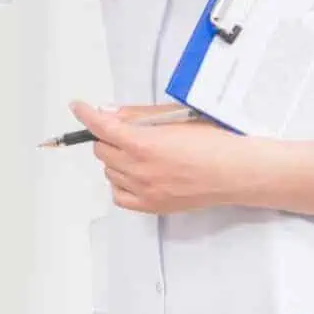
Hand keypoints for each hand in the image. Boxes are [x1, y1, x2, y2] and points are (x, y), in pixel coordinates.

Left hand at [70, 101, 252, 214]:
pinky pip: (119, 195)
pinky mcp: (153, 206)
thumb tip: (108, 113)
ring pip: (109, 171)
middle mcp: (139, 169)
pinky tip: (134, 174)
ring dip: (115, 159)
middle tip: (124, 131)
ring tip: (137, 152)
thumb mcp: (172, 117)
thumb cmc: (210, 140)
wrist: (235, 171)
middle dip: (107, 137)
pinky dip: (120, 182)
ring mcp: (145, 191)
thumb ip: (135, 115)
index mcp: (142, 144)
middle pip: (102, 150)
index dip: (86, 115)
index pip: (101, 127)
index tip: (78, 107)